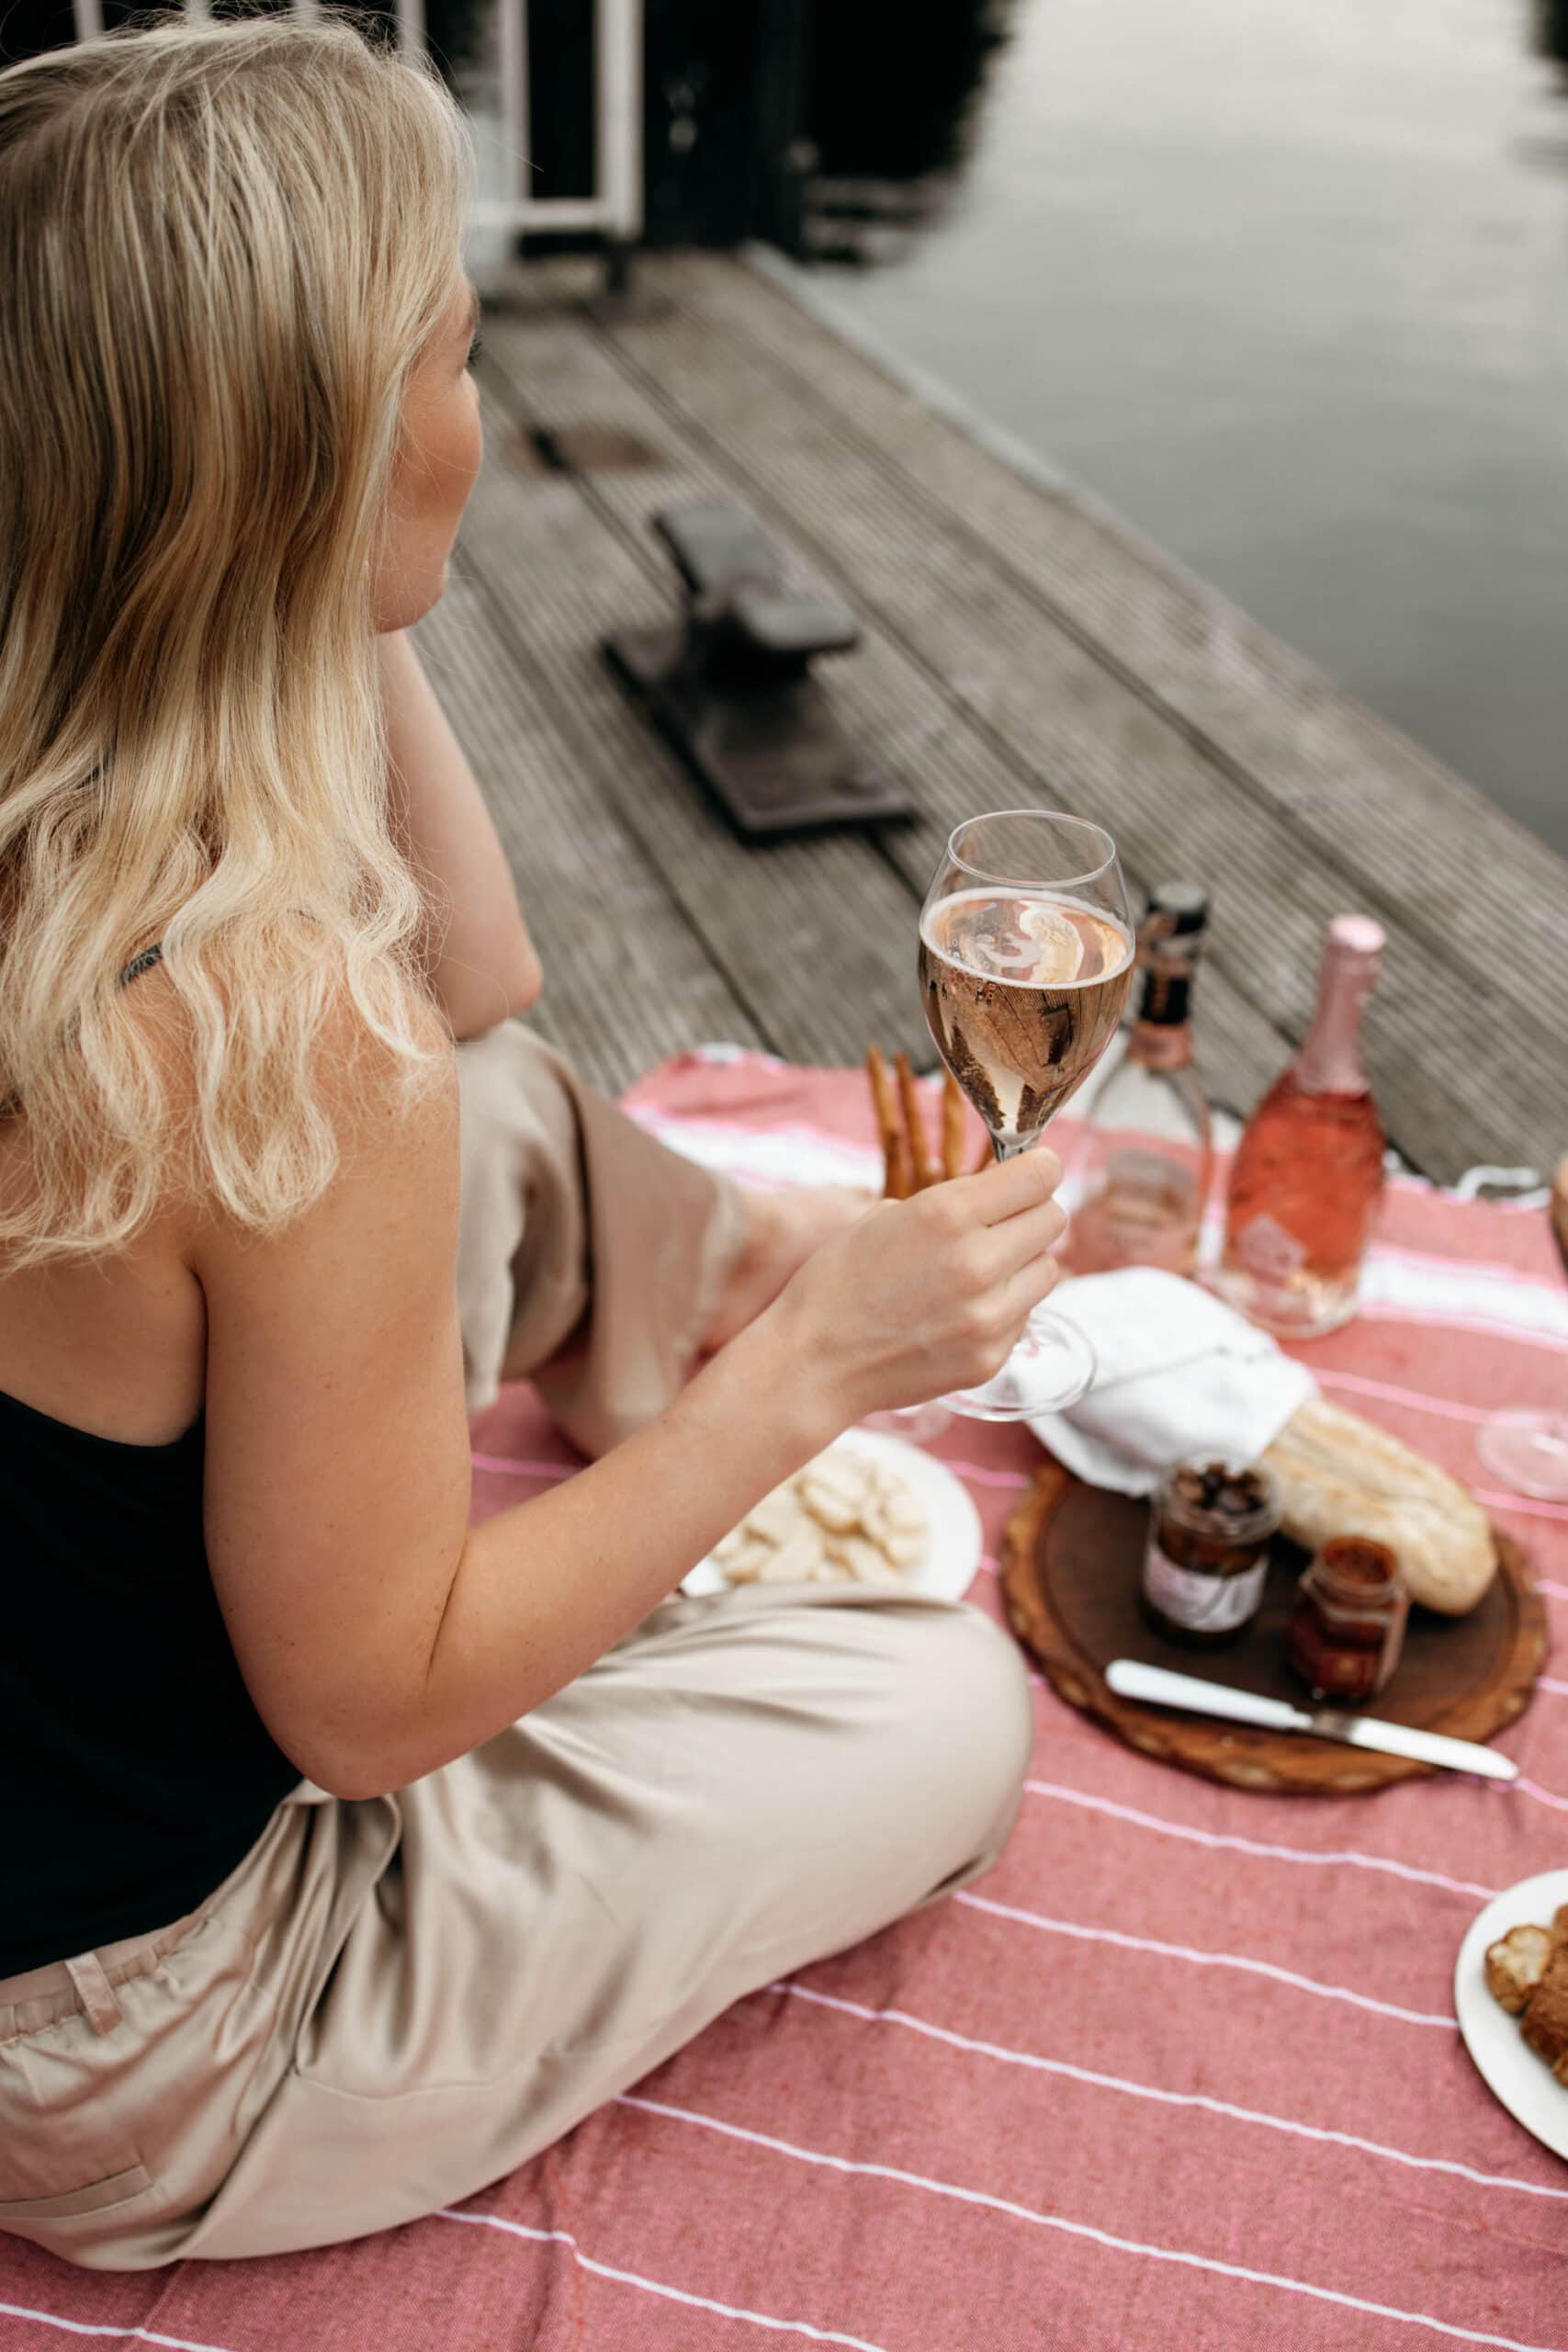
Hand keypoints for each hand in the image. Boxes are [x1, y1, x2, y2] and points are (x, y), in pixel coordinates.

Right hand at [767, 1147, 1066, 1422]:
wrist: (814, 1362)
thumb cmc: (839, 1280)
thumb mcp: (887, 1216)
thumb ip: (952, 1202)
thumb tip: (1001, 1194)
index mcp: (948, 1213)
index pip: (1042, 1174)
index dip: (1039, 1168)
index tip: (1031, 1173)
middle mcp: (977, 1262)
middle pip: (1053, 1218)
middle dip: (1031, 1213)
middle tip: (1002, 1223)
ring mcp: (988, 1316)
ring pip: (1049, 1269)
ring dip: (1024, 1262)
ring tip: (980, 1270)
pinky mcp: (990, 1357)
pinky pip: (1025, 1314)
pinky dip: (1006, 1307)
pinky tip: (962, 1310)